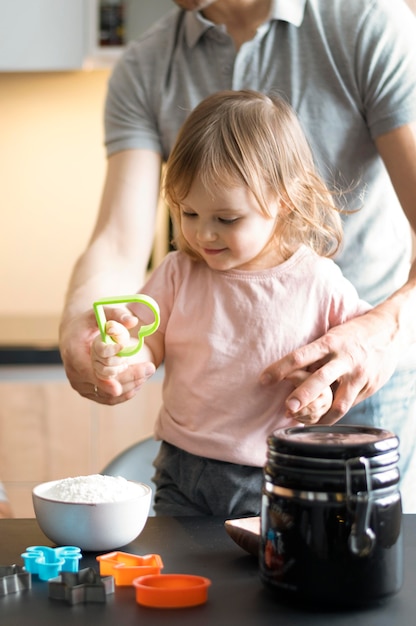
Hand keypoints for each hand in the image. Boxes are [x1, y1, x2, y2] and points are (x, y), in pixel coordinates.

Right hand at [60, 306, 154, 404]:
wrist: (74, 334)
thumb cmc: (88, 322)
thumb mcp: (98, 312)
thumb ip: (116, 314)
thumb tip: (133, 320)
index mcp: (74, 354)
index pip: (88, 372)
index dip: (103, 382)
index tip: (118, 388)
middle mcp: (74, 373)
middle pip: (102, 385)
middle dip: (127, 379)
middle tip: (149, 369)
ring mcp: (81, 385)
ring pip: (107, 395)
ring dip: (129, 387)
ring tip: (147, 373)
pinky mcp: (89, 392)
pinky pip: (108, 398)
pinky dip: (124, 392)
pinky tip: (139, 381)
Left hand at [261, 308, 400, 424]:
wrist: (389, 331)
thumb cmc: (352, 332)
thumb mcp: (332, 335)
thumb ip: (315, 353)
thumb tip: (289, 370)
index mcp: (330, 342)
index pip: (300, 356)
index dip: (280, 369)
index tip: (264, 380)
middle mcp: (343, 359)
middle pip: (319, 380)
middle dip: (302, 395)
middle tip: (286, 408)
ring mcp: (358, 375)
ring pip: (339, 402)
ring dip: (320, 415)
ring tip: (304, 422)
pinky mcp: (369, 387)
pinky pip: (349, 405)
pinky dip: (335, 414)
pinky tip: (322, 420)